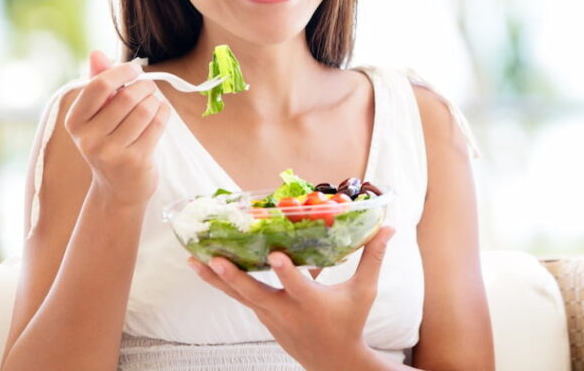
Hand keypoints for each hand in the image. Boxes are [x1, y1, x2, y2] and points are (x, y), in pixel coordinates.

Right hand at [63, 50, 170, 204]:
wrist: (118, 189)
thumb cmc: (109, 142)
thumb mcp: (97, 115)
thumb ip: (97, 83)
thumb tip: (96, 53)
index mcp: (75, 122)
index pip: (98, 86)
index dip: (121, 72)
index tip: (134, 70)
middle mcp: (88, 139)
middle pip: (127, 96)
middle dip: (144, 87)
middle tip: (149, 88)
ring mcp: (111, 152)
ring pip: (145, 109)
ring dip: (156, 100)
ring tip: (153, 103)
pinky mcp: (135, 161)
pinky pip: (157, 124)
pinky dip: (164, 113)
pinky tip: (160, 114)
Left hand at [188, 226, 396, 369]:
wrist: (332, 361)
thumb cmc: (350, 321)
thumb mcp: (365, 291)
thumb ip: (374, 257)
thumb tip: (390, 226)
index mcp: (313, 303)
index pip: (299, 286)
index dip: (287, 272)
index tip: (276, 255)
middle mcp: (286, 311)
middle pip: (255, 293)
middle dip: (233, 277)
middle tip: (212, 258)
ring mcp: (270, 316)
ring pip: (239, 295)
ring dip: (215, 279)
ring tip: (192, 260)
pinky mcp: (264, 317)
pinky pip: (241, 298)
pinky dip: (224, 283)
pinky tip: (207, 267)